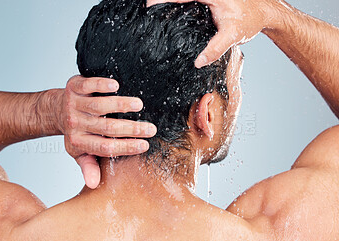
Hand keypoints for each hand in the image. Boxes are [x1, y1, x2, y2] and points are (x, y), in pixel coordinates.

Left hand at [60, 76, 156, 188]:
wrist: (54, 109)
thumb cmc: (74, 132)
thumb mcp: (79, 151)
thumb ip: (88, 165)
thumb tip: (94, 185)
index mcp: (78, 142)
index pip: (105, 147)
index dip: (126, 147)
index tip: (144, 145)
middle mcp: (75, 124)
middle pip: (107, 128)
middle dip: (132, 129)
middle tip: (150, 129)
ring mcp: (74, 104)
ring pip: (99, 106)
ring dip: (121, 105)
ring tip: (139, 105)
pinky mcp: (74, 87)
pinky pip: (88, 85)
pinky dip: (101, 85)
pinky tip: (115, 85)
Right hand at [147, 0, 270, 66]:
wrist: (264, 12)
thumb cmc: (250, 20)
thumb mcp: (233, 35)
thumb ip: (214, 49)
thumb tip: (198, 62)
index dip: (160, 0)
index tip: (148, 7)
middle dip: (161, 1)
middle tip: (149, 13)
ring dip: (170, 2)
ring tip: (156, 13)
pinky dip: (178, 3)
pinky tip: (171, 13)